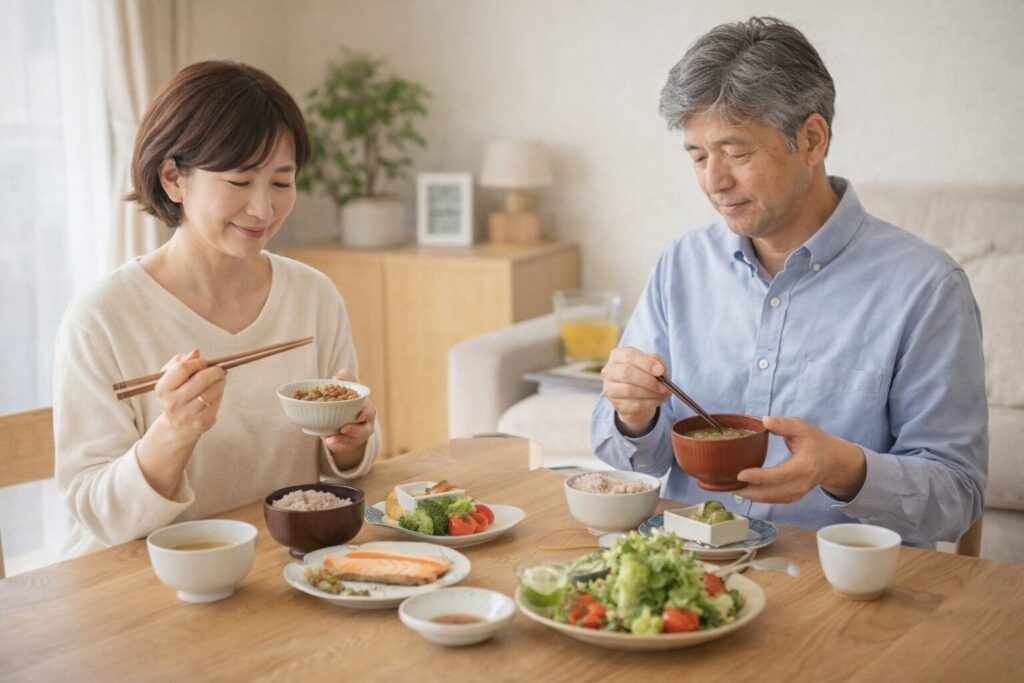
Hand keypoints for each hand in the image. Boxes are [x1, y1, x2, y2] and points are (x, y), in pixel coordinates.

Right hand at [153, 348, 226, 438]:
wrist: (178, 424)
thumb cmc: (176, 393)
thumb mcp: (170, 377)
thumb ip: (180, 361)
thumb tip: (196, 352)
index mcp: (162, 388)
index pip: (181, 368)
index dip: (197, 362)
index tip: (205, 363)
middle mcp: (173, 402)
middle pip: (201, 379)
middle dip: (215, 371)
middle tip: (220, 369)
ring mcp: (187, 414)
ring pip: (213, 391)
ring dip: (220, 382)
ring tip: (219, 380)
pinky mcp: (201, 422)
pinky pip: (217, 402)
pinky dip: (220, 394)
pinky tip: (216, 393)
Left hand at [322, 368, 375, 465]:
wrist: (344, 419)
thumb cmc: (347, 401)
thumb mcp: (348, 388)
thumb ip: (345, 379)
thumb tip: (338, 377)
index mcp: (366, 409)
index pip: (368, 411)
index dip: (365, 413)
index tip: (359, 415)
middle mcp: (364, 424)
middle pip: (365, 429)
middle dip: (356, 430)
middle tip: (344, 428)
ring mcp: (356, 436)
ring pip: (353, 439)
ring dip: (344, 438)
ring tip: (333, 437)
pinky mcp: (347, 443)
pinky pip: (343, 445)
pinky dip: (336, 443)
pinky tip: (328, 440)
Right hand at [600, 346, 670, 435]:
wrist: (638, 396)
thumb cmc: (644, 374)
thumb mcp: (652, 363)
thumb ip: (657, 362)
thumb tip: (660, 371)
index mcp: (618, 355)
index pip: (629, 355)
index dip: (646, 363)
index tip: (660, 371)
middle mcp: (609, 371)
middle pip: (627, 373)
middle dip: (648, 380)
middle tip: (664, 386)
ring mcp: (610, 389)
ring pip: (630, 390)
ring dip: (651, 393)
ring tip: (664, 393)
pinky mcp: (616, 404)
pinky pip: (634, 404)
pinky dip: (650, 402)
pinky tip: (658, 400)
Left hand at [734, 416, 866, 502]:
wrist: (832, 461)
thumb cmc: (816, 442)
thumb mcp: (803, 428)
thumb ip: (784, 424)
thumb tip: (765, 420)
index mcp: (804, 466)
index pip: (779, 475)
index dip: (759, 476)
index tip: (740, 473)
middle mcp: (801, 484)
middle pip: (771, 493)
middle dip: (747, 491)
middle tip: (727, 484)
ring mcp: (797, 493)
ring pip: (770, 499)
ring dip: (749, 495)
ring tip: (729, 487)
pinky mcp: (792, 497)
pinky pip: (772, 500)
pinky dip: (756, 496)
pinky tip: (742, 490)